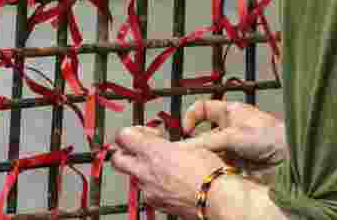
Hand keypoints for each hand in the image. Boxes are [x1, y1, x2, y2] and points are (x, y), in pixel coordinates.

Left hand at [110, 126, 225, 218]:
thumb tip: (157, 141)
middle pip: (117, 159)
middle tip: (143, 147)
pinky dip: (153, 184)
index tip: (148, 132)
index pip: (123, 136)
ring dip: (141, 168)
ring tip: (162, 165)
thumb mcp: (189, 145)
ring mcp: (149, 191)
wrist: (219, 199)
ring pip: (133, 175)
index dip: (134, 131)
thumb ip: (165, 143)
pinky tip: (169, 180)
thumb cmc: (209, 171)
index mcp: (153, 153)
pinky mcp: (157, 204)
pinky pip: (146, 191)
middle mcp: (146, 172)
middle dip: (126, 151)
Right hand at [180, 100, 286, 171]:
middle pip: (203, 135)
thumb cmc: (268, 136)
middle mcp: (229, 128)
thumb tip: (183, 148)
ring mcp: (232, 146)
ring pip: (210, 152)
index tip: (185, 130)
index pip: (201, 109)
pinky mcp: (237, 163)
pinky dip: (212, 169)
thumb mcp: (234, 136)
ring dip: (204, 159)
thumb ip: (208, 142)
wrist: (290, 158)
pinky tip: (210, 174)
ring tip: (198, 167)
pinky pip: (218, 165)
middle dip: (195, 145)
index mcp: (229, 112)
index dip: (190, 117)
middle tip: (185, 156)